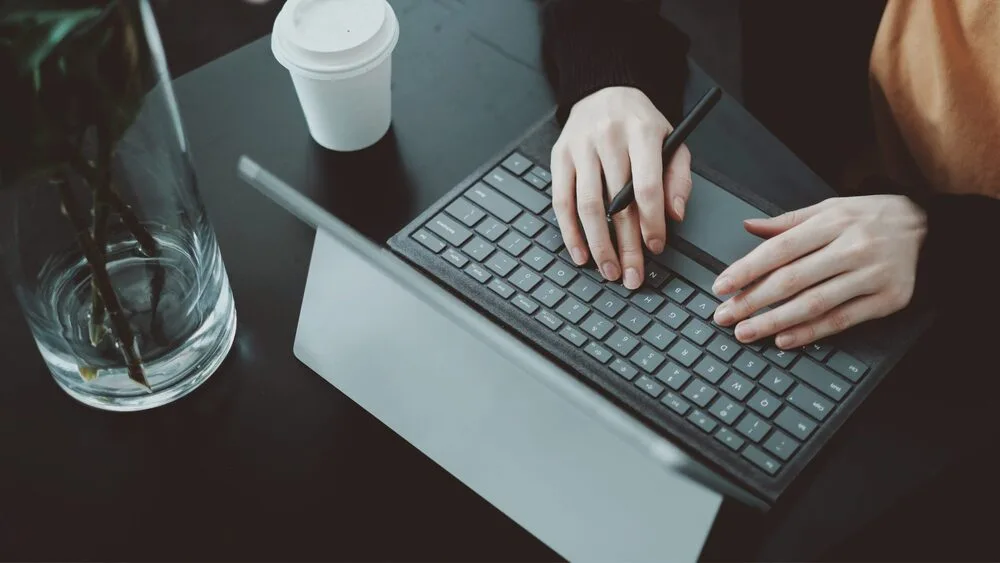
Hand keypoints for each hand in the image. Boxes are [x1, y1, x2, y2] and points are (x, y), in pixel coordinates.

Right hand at [551, 86, 691, 288]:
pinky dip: (570, 232)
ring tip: (608, 270)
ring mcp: (580, 148)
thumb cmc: (640, 124)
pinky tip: (580, 253)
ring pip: (587, 206)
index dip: (651, 222)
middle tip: (632, 274)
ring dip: (598, 244)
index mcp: (642, 132)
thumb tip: (674, 215)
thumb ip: (678, 178)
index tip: (656, 248)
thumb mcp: (672, 141)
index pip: (646, 186)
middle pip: (616, 203)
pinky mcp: (559, 157)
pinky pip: (561, 201)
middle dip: (626, 245)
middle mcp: (608, 138)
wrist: (604, 91)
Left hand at [712, 195, 926, 347]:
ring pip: (814, 304)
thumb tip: (748, 226)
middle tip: (725, 317)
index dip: (746, 270)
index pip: (779, 250)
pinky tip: (785, 339)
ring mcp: (871, 275)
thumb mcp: (829, 208)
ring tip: (746, 333)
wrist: (927, 227)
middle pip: (792, 280)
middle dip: (752, 301)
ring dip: (774, 322)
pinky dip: (811, 332)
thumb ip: (787, 222)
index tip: (722, 287)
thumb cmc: (869, 218)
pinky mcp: (887, 299)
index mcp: (832, 222)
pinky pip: (842, 320)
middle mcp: (851, 248)